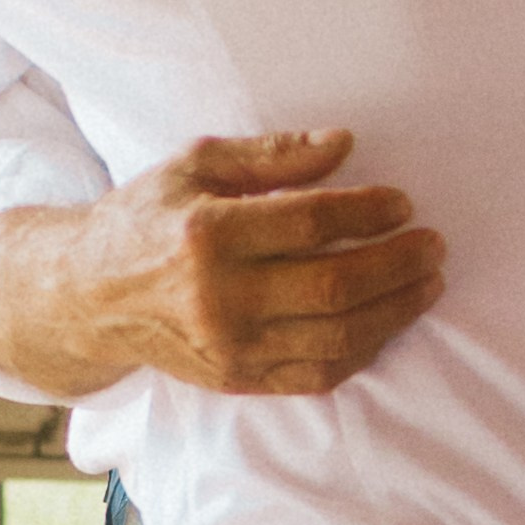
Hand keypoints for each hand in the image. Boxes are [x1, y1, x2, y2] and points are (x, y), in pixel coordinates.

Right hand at [0, 132, 446, 399]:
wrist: (90, 296)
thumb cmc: (148, 217)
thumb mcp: (198, 163)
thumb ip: (273, 155)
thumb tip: (343, 144)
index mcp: (208, 234)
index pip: (310, 224)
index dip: (367, 212)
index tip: (402, 202)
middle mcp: (220, 298)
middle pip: (334, 285)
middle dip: (398, 265)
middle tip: (434, 245)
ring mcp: (230, 347)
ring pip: (336, 339)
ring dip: (395, 311)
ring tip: (428, 283)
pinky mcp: (238, 380)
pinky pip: (317, 375)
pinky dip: (363, 351)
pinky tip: (388, 322)